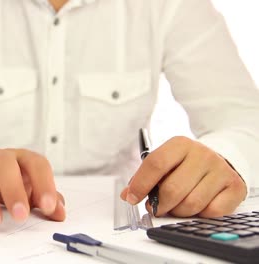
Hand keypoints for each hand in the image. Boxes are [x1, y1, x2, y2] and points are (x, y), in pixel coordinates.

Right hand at [0, 149, 65, 226]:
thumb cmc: (13, 181)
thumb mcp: (31, 189)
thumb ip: (47, 200)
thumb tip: (59, 212)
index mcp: (22, 158)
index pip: (36, 164)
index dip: (44, 184)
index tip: (48, 206)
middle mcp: (0, 157)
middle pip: (5, 165)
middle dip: (13, 190)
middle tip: (20, 216)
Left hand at [120, 136, 246, 217]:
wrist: (219, 162)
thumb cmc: (184, 165)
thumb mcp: (164, 163)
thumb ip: (144, 177)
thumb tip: (127, 194)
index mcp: (180, 144)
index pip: (155, 164)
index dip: (140, 184)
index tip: (132, 198)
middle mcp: (202, 154)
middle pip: (172, 189)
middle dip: (159, 204)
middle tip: (155, 208)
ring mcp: (220, 170)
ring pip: (191, 204)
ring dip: (178, 212)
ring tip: (175, 207)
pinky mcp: (234, 186)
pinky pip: (211, 212)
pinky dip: (199, 215)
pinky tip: (196, 206)